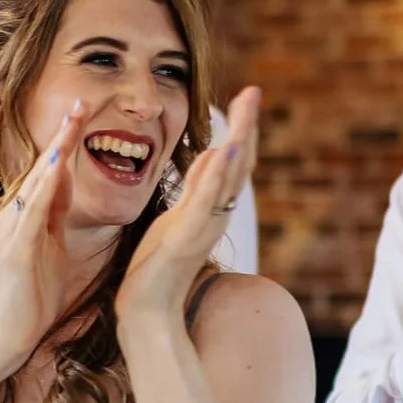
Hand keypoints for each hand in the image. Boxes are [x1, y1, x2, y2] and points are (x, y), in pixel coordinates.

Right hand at [0, 100, 87, 361]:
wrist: (11, 333)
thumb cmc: (34, 293)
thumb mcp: (53, 244)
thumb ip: (56, 212)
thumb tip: (66, 181)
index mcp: (25, 214)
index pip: (48, 169)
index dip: (65, 140)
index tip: (83, 112)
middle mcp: (14, 214)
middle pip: (41, 165)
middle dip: (62, 133)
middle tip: (81, 101)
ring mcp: (12, 229)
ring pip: (35, 181)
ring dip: (55, 150)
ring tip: (73, 122)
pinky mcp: (15, 247)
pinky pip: (31, 210)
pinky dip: (45, 187)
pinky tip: (58, 167)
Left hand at [120, 86, 259, 323]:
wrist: (148, 311)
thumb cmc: (158, 269)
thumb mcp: (176, 217)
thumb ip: (195, 188)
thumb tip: (210, 154)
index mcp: (209, 207)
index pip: (231, 161)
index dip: (240, 129)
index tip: (245, 97)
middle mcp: (214, 214)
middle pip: (239, 163)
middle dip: (246, 126)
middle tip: (254, 91)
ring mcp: (203, 225)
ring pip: (228, 177)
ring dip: (239, 141)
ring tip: (246, 108)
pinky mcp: (187, 238)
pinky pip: (205, 201)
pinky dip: (217, 176)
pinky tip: (225, 151)